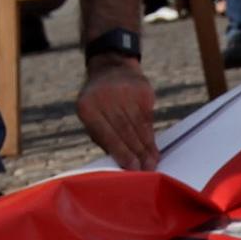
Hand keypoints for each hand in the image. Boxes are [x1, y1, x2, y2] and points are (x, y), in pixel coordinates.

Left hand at [77, 55, 159, 171]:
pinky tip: (153, 147)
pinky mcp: (142, 89)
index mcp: (87, 107)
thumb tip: (123, 164)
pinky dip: (151, 134)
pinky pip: (148, 117)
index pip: (108, 135)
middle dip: (137, 153)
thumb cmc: (100, 104)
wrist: (111, 69)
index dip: (122, 153)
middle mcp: (105, 97)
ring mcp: (125, 91)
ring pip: (139, 126)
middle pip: (125, 131)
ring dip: (147, 147)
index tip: (133, 169)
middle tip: (147, 170)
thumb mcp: (93, 118)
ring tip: (152, 162)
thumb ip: (104, 139)